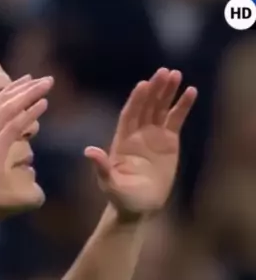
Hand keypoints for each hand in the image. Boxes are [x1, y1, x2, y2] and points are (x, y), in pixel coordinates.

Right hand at [0, 75, 52, 226]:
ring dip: (30, 94)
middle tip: (44, 78)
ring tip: (48, 84)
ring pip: (9, 109)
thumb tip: (5, 146)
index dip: (12, 91)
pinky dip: (28, 113)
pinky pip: (12, 126)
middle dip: (24, 87)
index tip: (28, 81)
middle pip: (3, 101)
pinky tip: (43, 104)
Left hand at [84, 69, 196, 215]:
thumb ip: (102, 167)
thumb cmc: (121, 197)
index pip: (130, 115)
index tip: (143, 85)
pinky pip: (176, 119)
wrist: (139, 207)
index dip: (136, 100)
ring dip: (167, 91)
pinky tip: (191, 91)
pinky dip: (182, 105)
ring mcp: (153, 136)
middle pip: (146, 107)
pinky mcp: (169, 141)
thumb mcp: (110, 184)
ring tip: (176, 74)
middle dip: (154, 90)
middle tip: (164, 72)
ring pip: (160, 109)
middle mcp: (137, 134)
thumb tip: (88, 151)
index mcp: (122, 140)